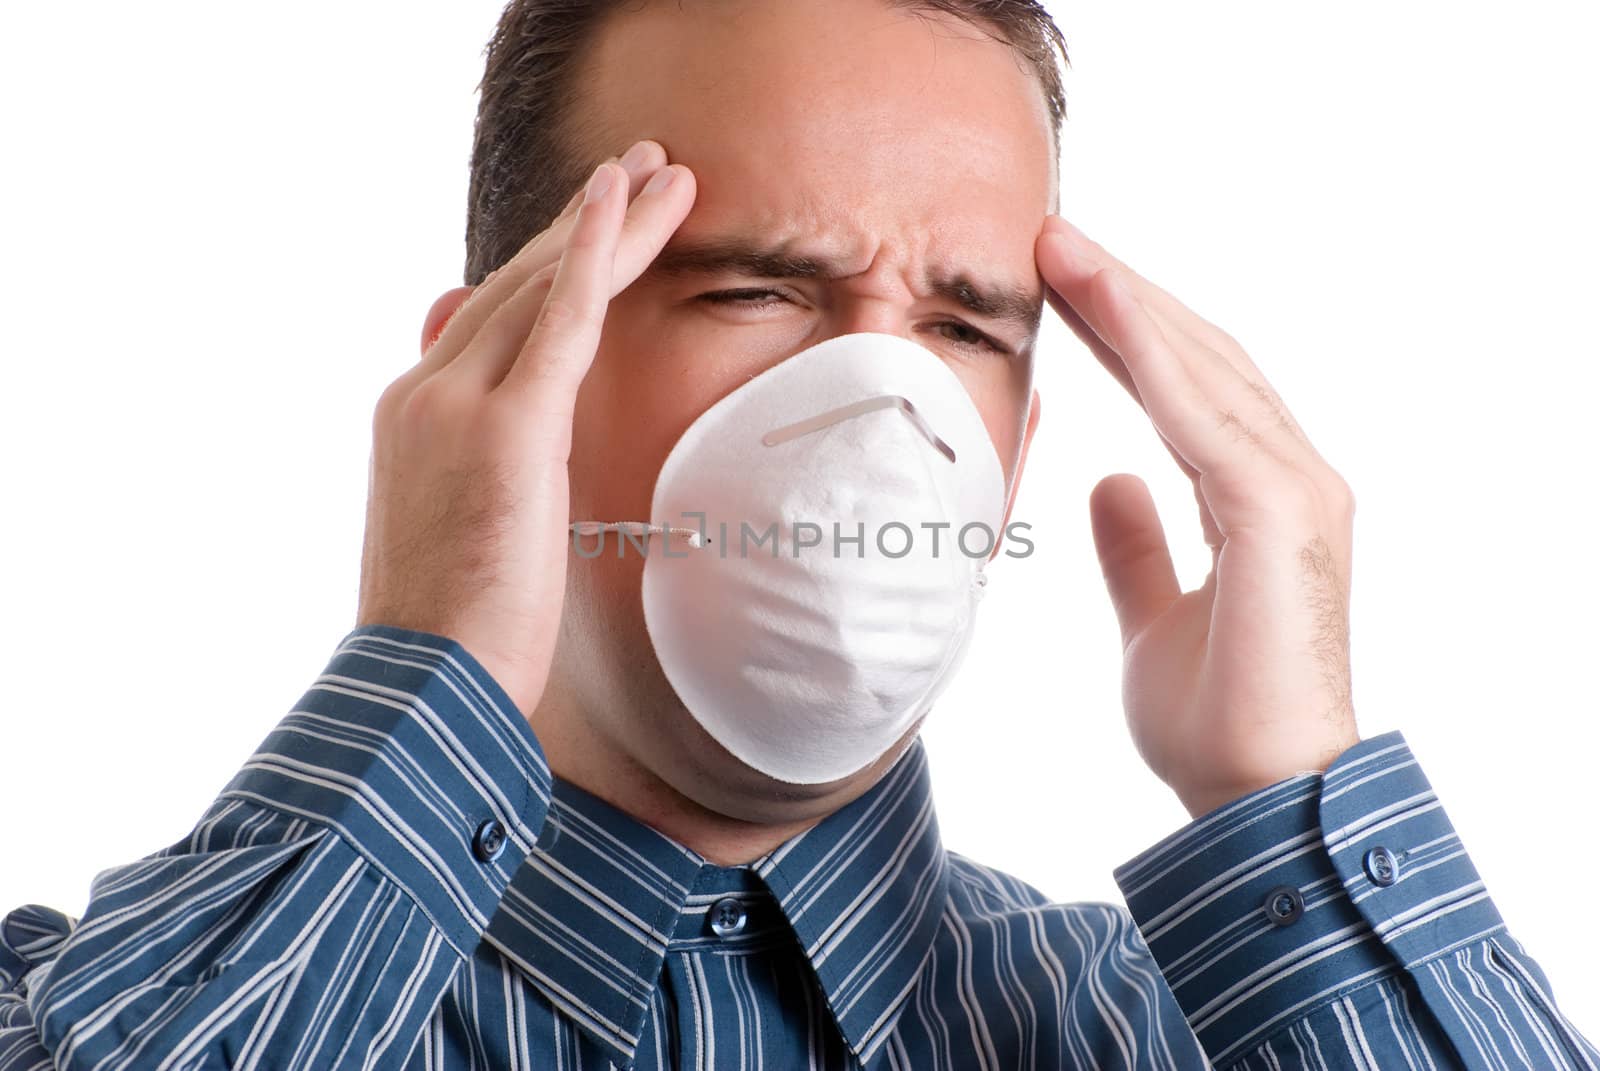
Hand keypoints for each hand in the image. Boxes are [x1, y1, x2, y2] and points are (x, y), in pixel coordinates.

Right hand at [357, 140, 694, 716]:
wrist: (419, 695)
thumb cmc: (453, 638)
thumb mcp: (462, 535)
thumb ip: (489, 467)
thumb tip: (521, 436)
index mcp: (415, 417)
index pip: (490, 320)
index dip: (548, 266)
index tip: (592, 226)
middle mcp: (424, 392)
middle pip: (518, 286)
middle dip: (585, 225)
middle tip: (642, 168)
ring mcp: (455, 404)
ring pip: (543, 287)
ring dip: (609, 223)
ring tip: (664, 171)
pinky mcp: (503, 429)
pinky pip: (559, 320)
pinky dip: (595, 253)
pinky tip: (626, 198)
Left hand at [1035, 216, 1359, 818]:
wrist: (1255, 802)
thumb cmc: (1216, 725)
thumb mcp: (1151, 618)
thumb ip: (1134, 548)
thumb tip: (1106, 483)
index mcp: (1258, 497)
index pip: (1185, 388)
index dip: (1125, 330)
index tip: (1061, 282)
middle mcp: (1288, 477)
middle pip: (1198, 360)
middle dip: (1123, 296)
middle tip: (1051, 237)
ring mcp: (1295, 489)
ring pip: (1202, 370)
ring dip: (1129, 304)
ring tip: (1062, 248)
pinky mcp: (1280, 512)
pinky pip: (1202, 416)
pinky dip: (1151, 356)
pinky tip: (1104, 307)